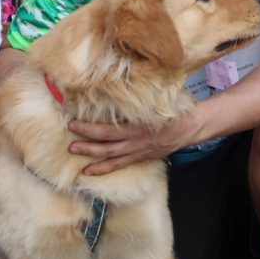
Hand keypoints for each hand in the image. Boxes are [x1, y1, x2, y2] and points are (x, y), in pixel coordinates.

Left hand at [69, 107, 201, 176]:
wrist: (190, 128)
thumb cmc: (172, 111)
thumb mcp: (156, 102)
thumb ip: (137, 100)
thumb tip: (115, 87)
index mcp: (139, 127)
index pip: (110, 129)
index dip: (91, 128)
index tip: (74, 122)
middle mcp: (136, 141)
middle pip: (107, 142)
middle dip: (87, 140)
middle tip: (69, 135)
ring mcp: (138, 151)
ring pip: (111, 155)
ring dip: (91, 154)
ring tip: (74, 150)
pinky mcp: (140, 157)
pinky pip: (120, 164)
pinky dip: (104, 168)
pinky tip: (89, 171)